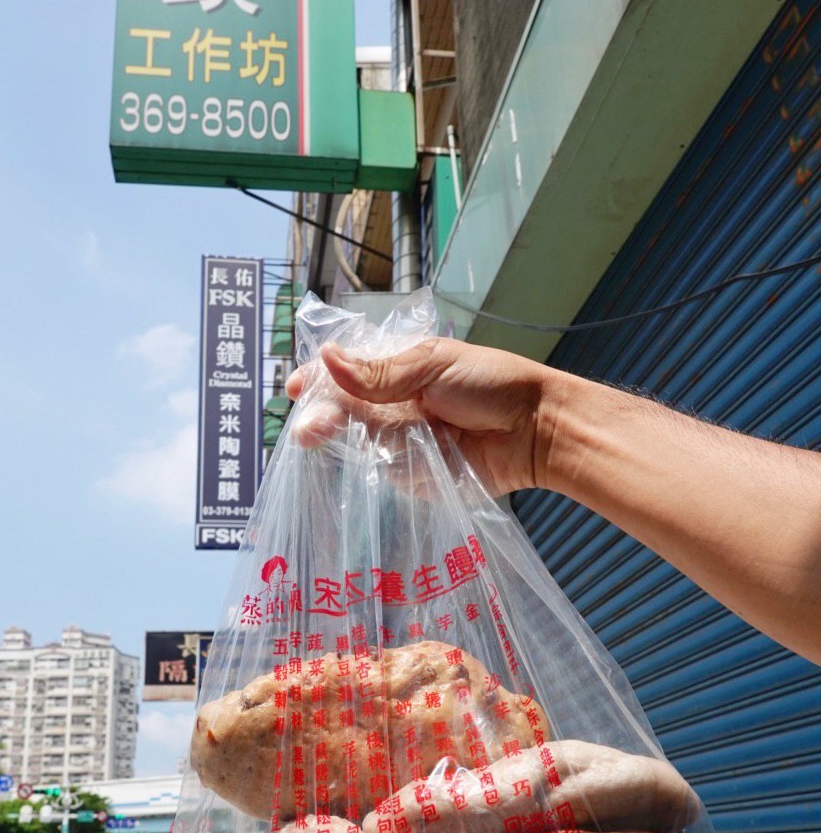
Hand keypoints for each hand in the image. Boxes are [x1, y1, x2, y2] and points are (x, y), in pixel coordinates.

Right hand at [285, 337, 558, 494]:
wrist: (536, 432)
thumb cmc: (492, 385)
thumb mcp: (432, 366)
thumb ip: (378, 373)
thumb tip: (327, 358)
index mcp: (397, 368)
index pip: (345, 371)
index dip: (318, 378)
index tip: (295, 388)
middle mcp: (393, 404)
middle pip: (342, 409)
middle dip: (321, 416)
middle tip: (307, 428)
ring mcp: (401, 440)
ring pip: (355, 441)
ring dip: (340, 439)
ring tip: (318, 437)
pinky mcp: (413, 474)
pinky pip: (382, 471)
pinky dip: (372, 466)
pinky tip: (361, 461)